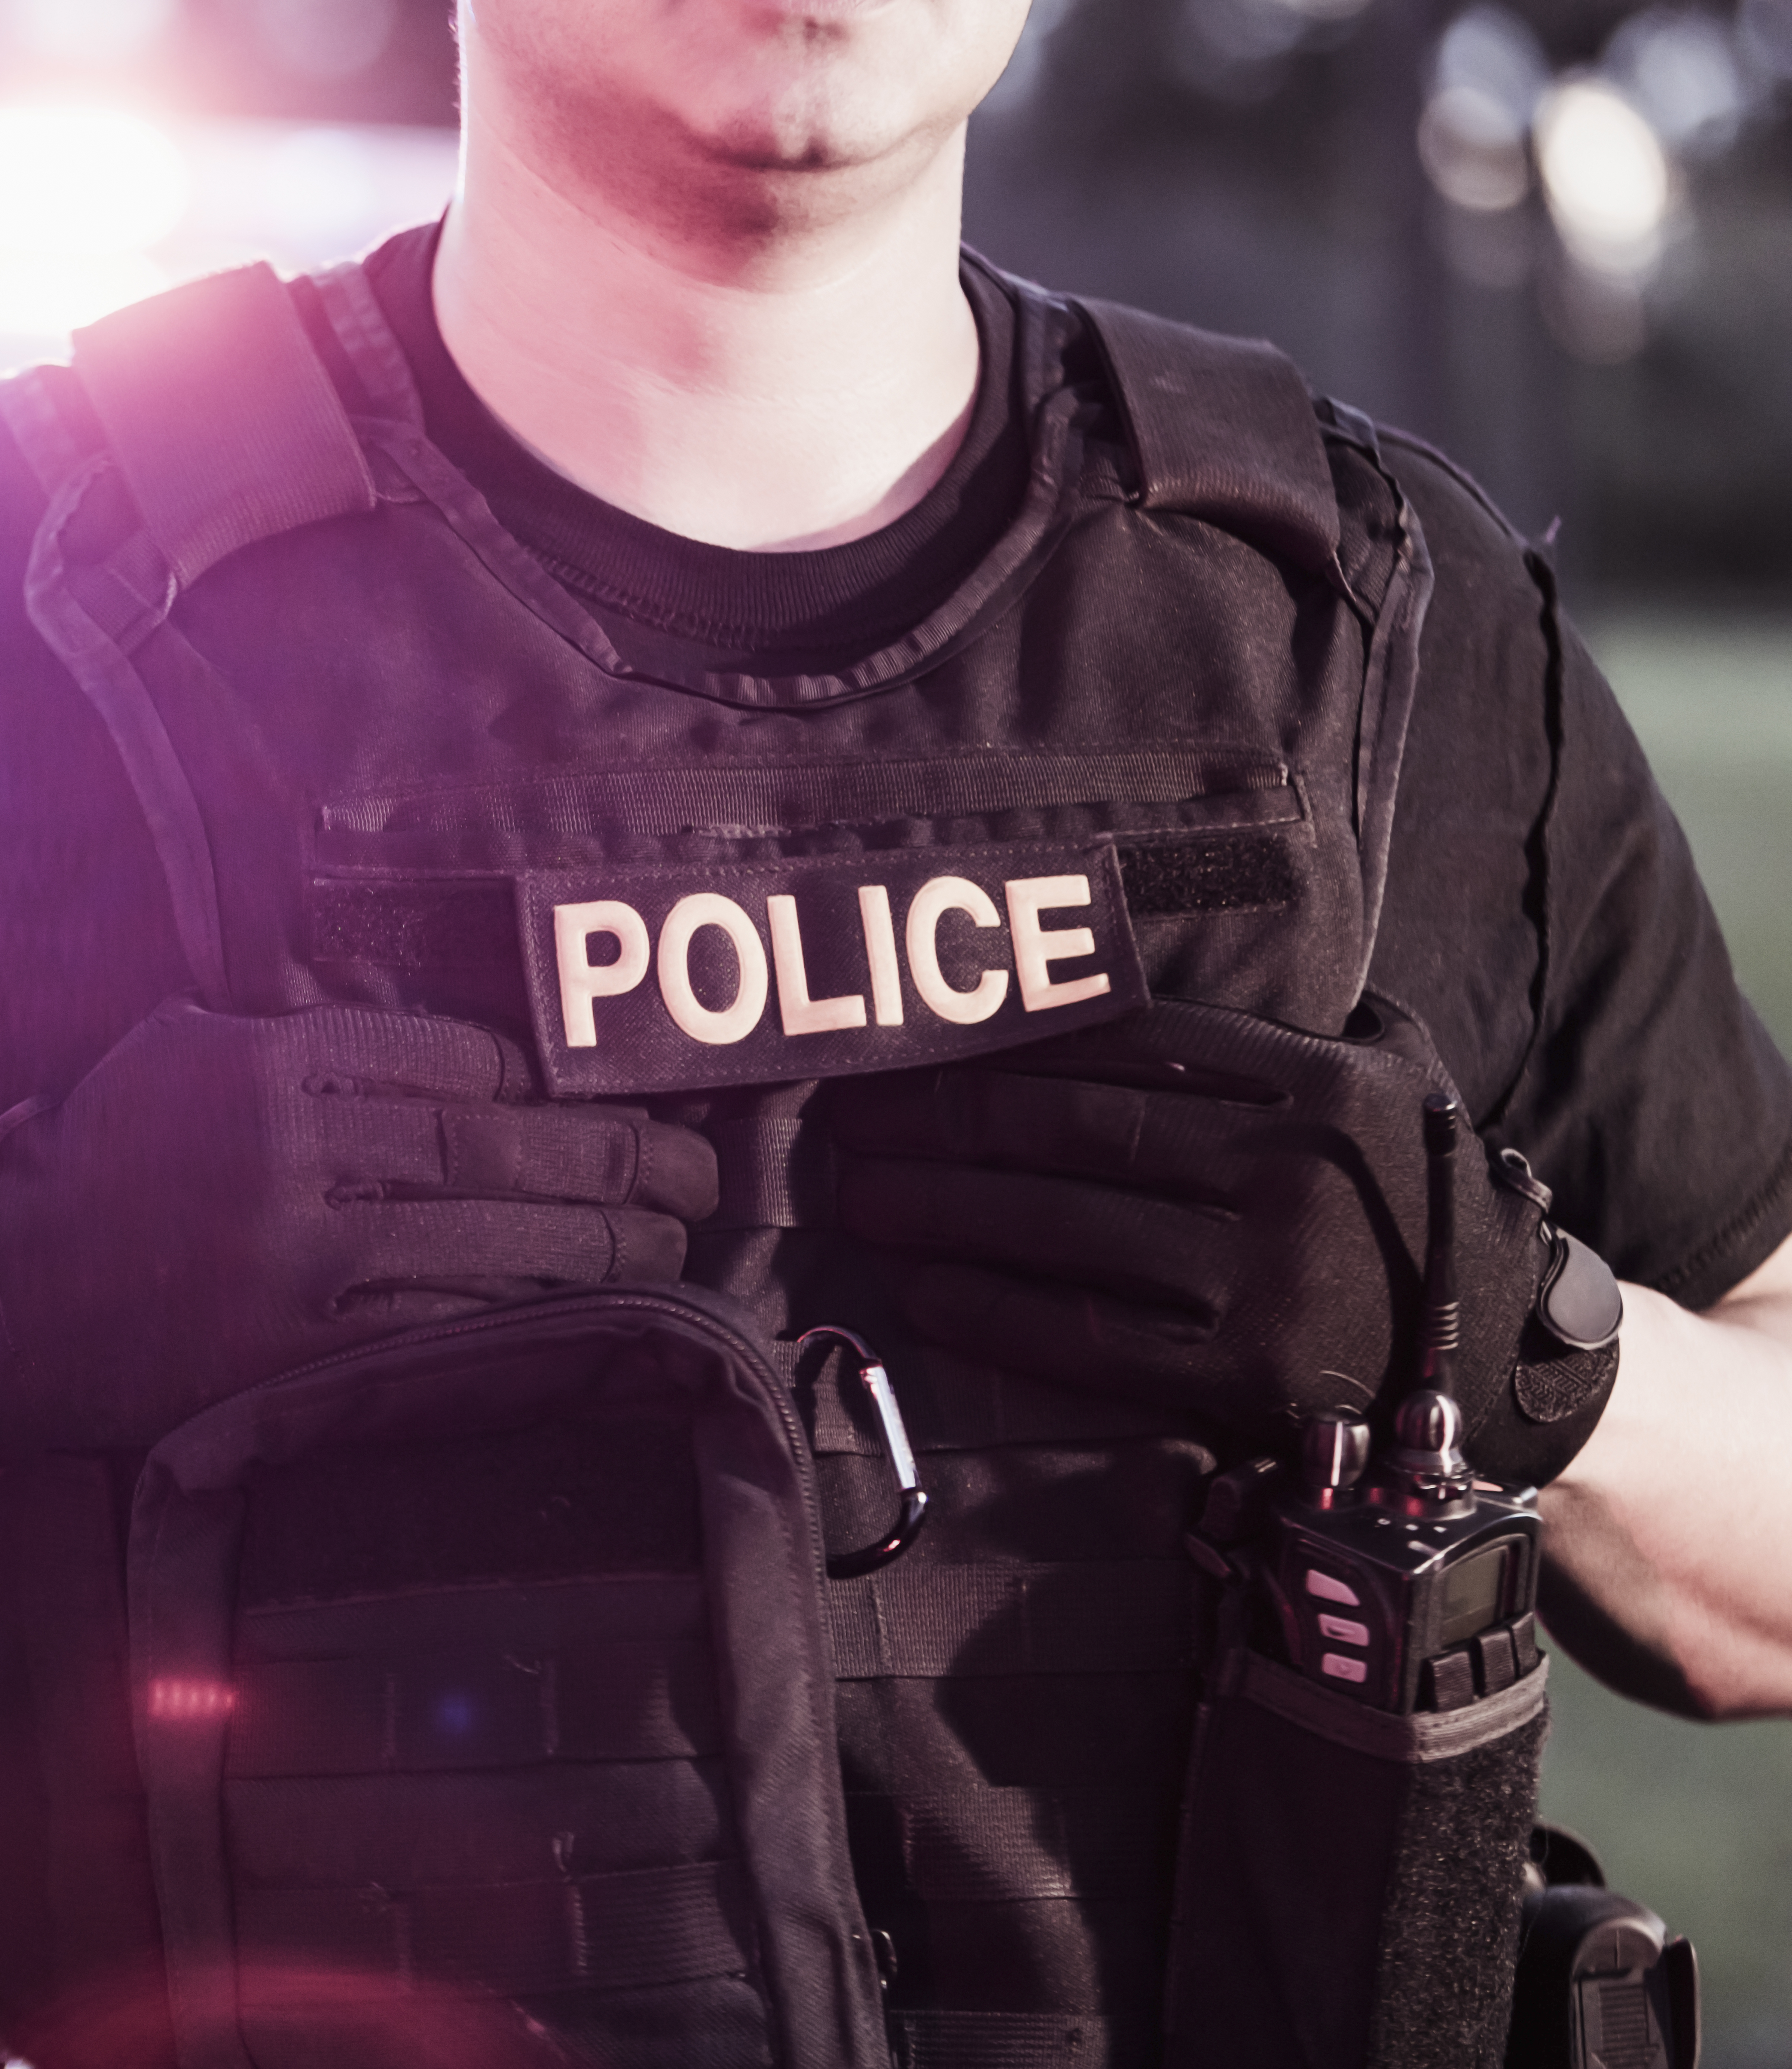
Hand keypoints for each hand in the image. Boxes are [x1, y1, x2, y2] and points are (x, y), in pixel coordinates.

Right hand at [0, 999, 718, 1467]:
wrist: (0, 1301)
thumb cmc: (99, 1161)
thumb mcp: (182, 1052)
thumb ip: (298, 1039)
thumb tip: (453, 1056)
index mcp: (264, 1068)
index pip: (448, 1065)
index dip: (545, 1088)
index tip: (604, 1100)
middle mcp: (287, 1159)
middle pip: (492, 1153)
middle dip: (613, 1163)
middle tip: (697, 1170)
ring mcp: (294, 1266)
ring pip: (485, 1250)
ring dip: (598, 1250)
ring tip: (672, 1244)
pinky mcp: (293, 1359)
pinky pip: (441, 1339)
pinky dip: (529, 1329)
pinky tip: (592, 1321)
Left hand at [829, 995, 1620, 1485]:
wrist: (1499, 1350)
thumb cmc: (1400, 1195)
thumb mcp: (1380, 1078)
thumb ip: (1280, 1019)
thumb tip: (1135, 970)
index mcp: (1311, 1082)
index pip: (1125, 1042)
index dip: (1004, 1041)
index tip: (911, 1040)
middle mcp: (1287, 1171)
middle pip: (1072, 1133)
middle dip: (941, 1122)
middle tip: (845, 1117)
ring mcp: (1264, 1277)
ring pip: (1061, 1231)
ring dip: (940, 1211)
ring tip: (855, 1194)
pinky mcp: (1241, 1374)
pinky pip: (1086, 1335)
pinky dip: (992, 1310)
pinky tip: (920, 1288)